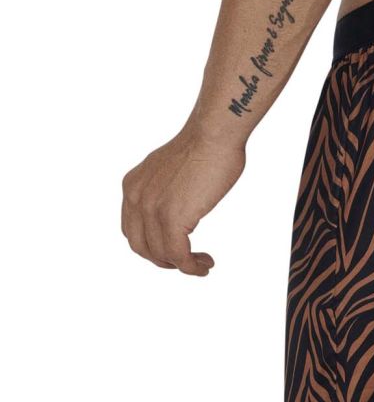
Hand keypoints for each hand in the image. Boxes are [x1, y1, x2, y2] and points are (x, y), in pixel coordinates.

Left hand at [121, 126, 245, 275]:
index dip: (152, 247)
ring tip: (203, 264)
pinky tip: (206, 265)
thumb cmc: (204, 146)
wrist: (213, 134)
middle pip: (141, 247)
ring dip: (183, 266)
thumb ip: (165, 191)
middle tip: (188, 262)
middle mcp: (135, 198)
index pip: (133, 231)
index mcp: (132, 186)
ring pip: (161, 255)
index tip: (176, 250)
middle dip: (164, 261)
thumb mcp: (170, 172)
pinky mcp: (172, 218)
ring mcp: (152, 209)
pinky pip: (178, 256)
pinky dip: (192, 267)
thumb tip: (178, 206)